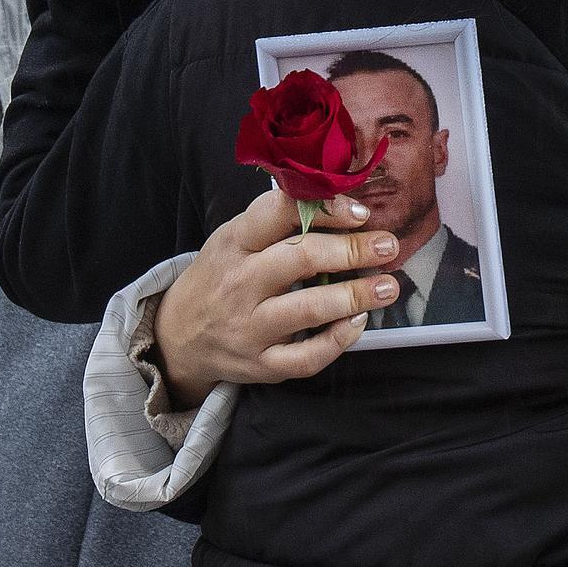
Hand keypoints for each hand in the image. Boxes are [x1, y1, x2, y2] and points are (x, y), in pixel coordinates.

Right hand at [153, 189, 401, 408]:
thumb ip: (279, 221)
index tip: (361, 213)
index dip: (325, 209)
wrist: (179, 336)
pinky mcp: (261, 364)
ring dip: (356, 295)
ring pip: (309, 309)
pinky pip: (306, 358)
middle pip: (301, 259)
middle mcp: (240, 284)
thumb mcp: (236, 238)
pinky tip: (359, 322)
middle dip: (352, 250)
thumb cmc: (222, 276)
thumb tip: (342, 202)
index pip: (278, 214)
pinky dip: (338, 340)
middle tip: (388, 246)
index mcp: (234, 243)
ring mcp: (249, 327)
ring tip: (388, 286)